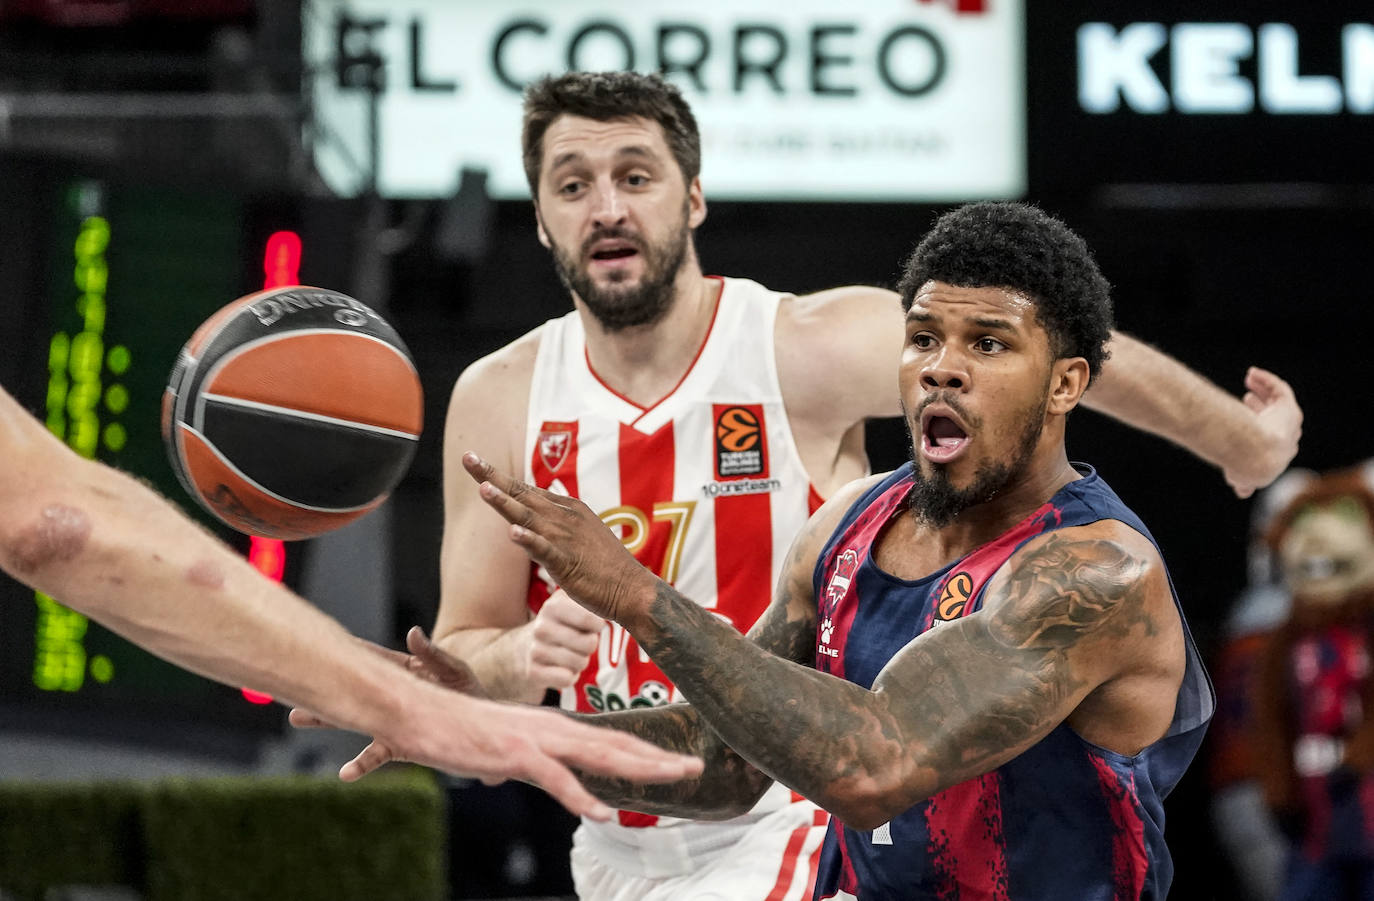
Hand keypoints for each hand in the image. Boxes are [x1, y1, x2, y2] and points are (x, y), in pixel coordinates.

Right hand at [290, 627, 489, 776]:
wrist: (487, 726)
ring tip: (298, 715)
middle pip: (351, 688)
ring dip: (329, 719)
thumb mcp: (453, 667)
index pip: (367, 658)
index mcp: (401, 671)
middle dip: (323, 685)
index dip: (344, 652)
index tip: (315, 643)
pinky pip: (378, 753)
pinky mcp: (402, 744)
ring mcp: (393, 720)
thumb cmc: (469, 690)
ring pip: (356, 719)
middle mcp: (391, 695)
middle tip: (291, 675)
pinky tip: (345, 774)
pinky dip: (362, 764)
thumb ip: (431, 654)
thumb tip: (412, 633)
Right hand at [291, 628, 701, 818]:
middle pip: (615, 744)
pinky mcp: (513, 753)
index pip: (608, 738)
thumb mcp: (502, 745)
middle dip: (658, 758)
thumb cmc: (456, 729)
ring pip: (598, 755)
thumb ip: (529, 758)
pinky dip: (581, 797)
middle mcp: (551, 728)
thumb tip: (545, 773)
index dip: (645, 750)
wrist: (416, 711)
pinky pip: (554, 779)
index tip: (675, 760)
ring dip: (639, 769)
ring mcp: (534, 739)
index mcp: (551, 726)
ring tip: (674, 778)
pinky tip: (603, 814)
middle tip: (696, 767)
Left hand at [462, 452, 658, 626]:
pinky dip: (529, 539)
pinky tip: (513, 532)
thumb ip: (554, 524)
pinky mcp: (567, 563)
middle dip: (492, 476)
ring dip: (505, 503)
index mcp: (566, 509)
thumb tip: (528, 522)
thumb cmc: (604, 566)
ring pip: (528, 517)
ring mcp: (565, 538)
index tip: (474, 460)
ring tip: (483, 488)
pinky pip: (544, 549)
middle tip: (468, 458)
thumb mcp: (578, 535)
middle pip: (521, 494)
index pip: (525, 490)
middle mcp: (564, 517)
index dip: (498, 476)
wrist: (631, 589)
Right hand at [522, 589, 603, 691]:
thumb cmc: (563, 623)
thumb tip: (616, 600)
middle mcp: (541, 627)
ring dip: (581, 661)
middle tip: (579, 641)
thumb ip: (593, 597)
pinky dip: (571, 676)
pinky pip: (567, 679)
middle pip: (589, 644)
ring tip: (569, 652)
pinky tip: (561, 667)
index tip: (591, 623)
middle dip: (590, 645)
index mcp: (553, 606)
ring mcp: (535, 650)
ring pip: (580, 663)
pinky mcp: (533, 672)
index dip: (597, 625)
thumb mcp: (573, 602)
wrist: (528, 646)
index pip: (591, 619)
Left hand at [1224, 367, 1302, 498]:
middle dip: (1263, 406)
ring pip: (1279, 402)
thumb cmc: (1243, 465)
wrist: (1256, 456)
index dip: (1259, 422)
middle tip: (1246, 395)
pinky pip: (1281, 390)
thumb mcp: (1240, 476)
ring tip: (1249, 377)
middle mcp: (1286, 439)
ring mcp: (1290, 424)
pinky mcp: (1290, 411)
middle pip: (1277, 418)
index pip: (1270, 436)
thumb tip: (1241, 492)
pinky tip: (1252, 372)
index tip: (1242, 410)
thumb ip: (1241, 482)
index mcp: (1274, 454)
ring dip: (1265, 389)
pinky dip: (1268, 380)